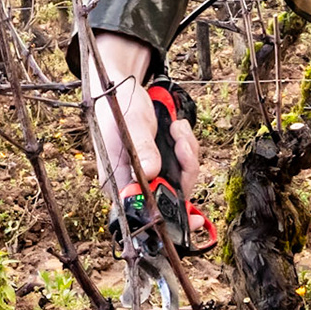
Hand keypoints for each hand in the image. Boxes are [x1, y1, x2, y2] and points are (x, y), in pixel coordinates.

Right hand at [84, 31, 206, 239]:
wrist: (124, 88)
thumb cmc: (118, 106)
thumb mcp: (131, 124)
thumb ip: (141, 147)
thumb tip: (150, 172)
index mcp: (118, 183)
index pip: (144, 213)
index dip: (168, 220)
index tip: (193, 221)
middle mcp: (134, 184)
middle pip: (170, 197)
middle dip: (184, 172)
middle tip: (182, 145)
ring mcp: (150, 174)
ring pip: (181, 180)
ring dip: (187, 156)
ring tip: (178, 130)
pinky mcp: (162, 164)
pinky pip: (184, 166)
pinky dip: (187, 148)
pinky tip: (178, 130)